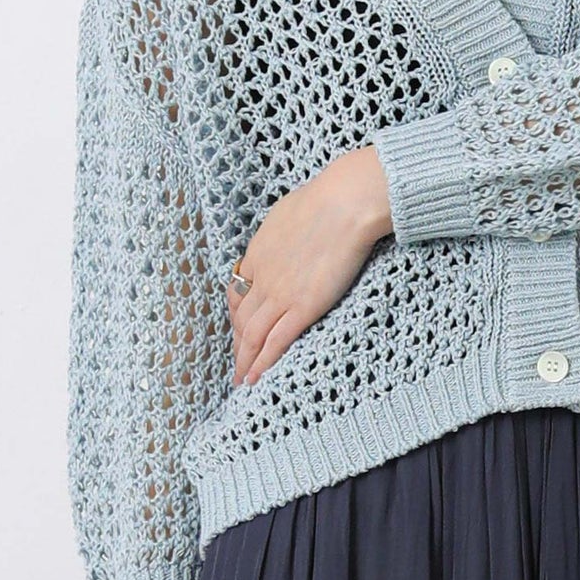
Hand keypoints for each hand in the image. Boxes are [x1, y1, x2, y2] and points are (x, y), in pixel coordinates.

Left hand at [227, 146, 392, 387]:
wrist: (344, 203)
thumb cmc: (325, 199)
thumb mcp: (288, 211)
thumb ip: (282, 231)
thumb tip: (288, 233)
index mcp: (258, 252)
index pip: (238, 292)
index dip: (235, 314)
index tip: (237, 327)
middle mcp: (263, 277)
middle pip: (241, 318)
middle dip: (236, 343)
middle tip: (236, 363)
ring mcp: (281, 294)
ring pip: (252, 335)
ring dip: (244, 361)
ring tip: (241, 381)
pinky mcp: (303, 307)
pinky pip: (276, 342)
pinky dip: (262, 363)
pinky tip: (255, 378)